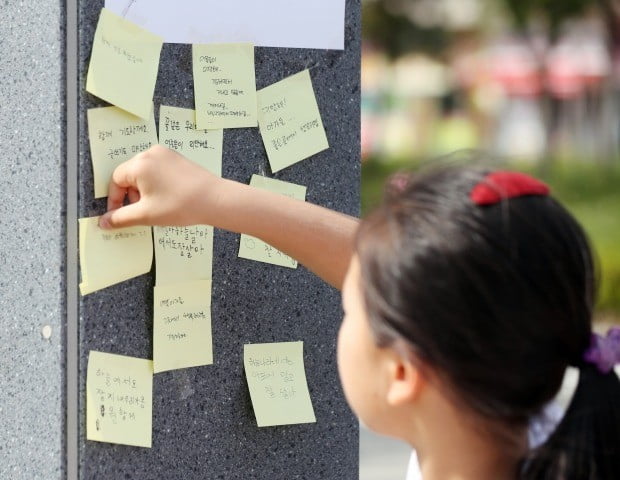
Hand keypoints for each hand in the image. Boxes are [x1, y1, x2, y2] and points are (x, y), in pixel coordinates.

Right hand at [99, 145, 220, 228]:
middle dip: (131, 195)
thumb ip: (121, 218)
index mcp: (140, 164)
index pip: (116, 180)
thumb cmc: (180, 205)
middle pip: (130, 174)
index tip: (118, 215)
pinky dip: (157, 184)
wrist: (214, 199)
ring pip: (144, 172)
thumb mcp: (146, 214)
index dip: (115, 199)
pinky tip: (167, 198)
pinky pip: (159, 170)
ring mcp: (167, 154)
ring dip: (144, 190)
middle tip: (141, 211)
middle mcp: (151, 153)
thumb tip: (104, 222)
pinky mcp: (178, 159)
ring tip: (156, 206)